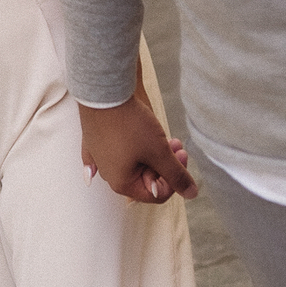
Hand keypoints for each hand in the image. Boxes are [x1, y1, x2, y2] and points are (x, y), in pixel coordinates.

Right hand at [79, 65, 198, 204]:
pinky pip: (113, 153)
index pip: (157, 194)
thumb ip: (176, 175)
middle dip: (165, 163)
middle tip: (177, 144)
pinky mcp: (94, 141)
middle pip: (144, 178)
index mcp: (122, 183)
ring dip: (152, 153)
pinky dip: (125, 153)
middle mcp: (108, 174)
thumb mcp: (159, 151)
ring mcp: (98, 157)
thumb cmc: (130, 124)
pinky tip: (123, 156)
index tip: (182, 154)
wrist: (103, 92)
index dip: (175, 179)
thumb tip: (191, 194)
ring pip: (133, 163)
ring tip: (164, 136)